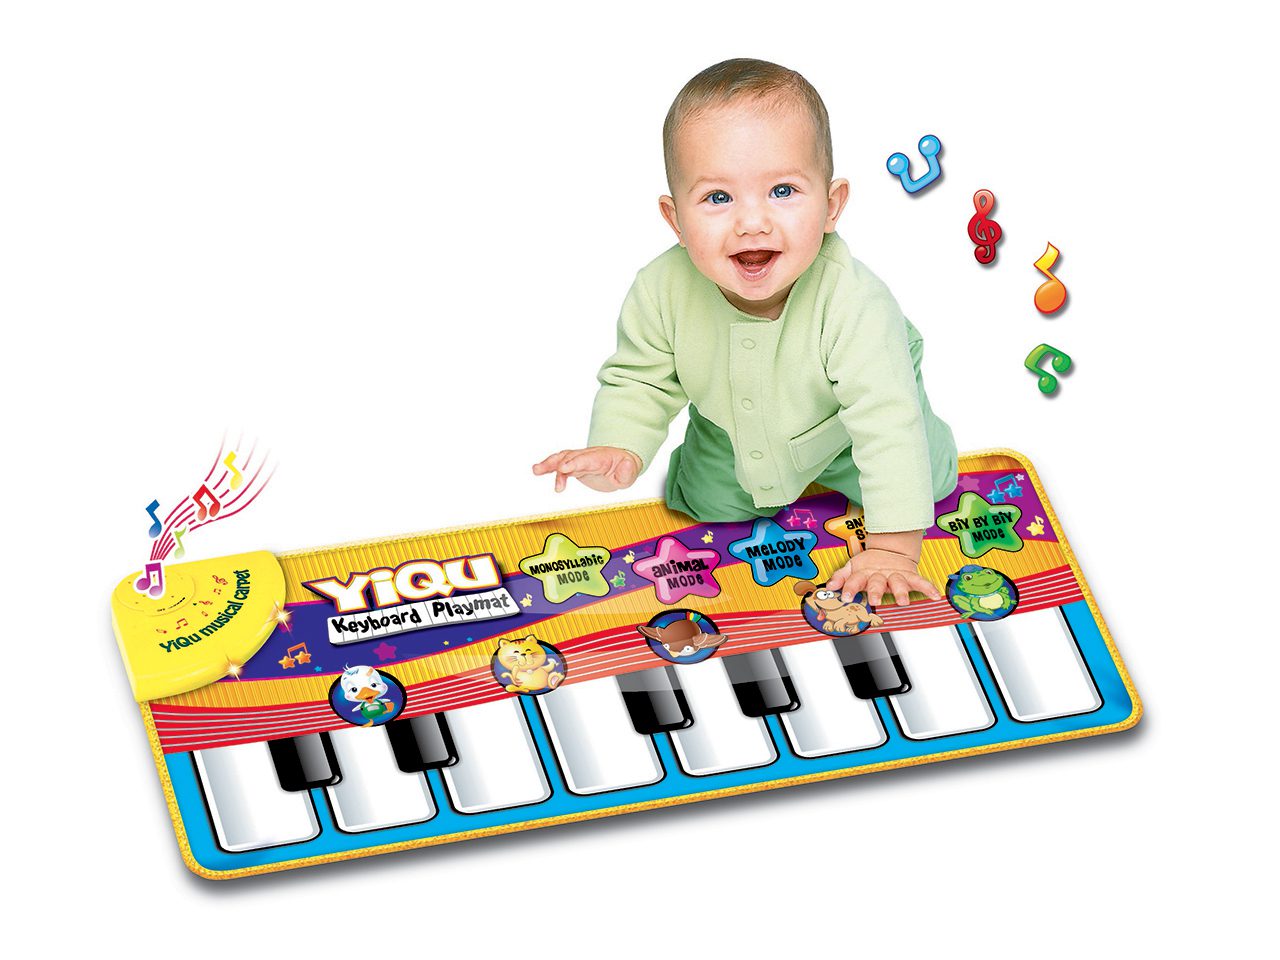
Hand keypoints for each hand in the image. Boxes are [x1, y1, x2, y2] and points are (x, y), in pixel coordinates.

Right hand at [532, 446, 640, 492]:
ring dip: (549, 463)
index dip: (574, 463)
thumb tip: (627, 465)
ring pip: (562, 458)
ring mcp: (579, 459)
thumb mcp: (630, 472)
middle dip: (558, 463)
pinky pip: (559, 465)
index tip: (563, 469)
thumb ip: (627, 471)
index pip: (586, 459)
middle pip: (571, 456)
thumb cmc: (625, 468)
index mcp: (601, 458)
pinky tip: (538, 471)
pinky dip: (549, 468)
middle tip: (545, 470)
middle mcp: (587, 456)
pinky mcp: (573, 466)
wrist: (620, 464)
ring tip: (536, 470)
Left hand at [825, 549, 940, 607]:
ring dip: (901, 591)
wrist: (890, 550)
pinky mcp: (909, 575)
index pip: (855, 580)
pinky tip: (934, 595)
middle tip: (875, 601)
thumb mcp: (852, 568)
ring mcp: (895, 575)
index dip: (849, 587)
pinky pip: (919, 582)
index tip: (845, 596)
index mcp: (864, 573)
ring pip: (898, 582)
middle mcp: (880, 574)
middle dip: (876, 591)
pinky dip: (928, 587)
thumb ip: (840, 577)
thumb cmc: (869, 565)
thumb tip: (828, 586)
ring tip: (903, 601)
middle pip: (877, 583)